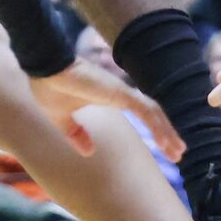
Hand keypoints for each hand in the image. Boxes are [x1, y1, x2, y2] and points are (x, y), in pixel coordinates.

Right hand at [27, 57, 176, 155]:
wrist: (43, 67)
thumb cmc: (50, 87)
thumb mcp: (62, 119)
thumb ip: (76, 134)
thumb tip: (88, 152)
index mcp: (109, 97)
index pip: (140, 113)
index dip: (154, 129)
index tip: (163, 147)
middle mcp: (120, 93)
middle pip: (152, 114)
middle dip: (166, 134)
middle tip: (177, 153)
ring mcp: (122, 92)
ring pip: (153, 113)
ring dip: (167, 132)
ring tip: (177, 151)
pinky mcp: (120, 93)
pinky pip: (146, 111)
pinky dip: (158, 126)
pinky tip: (166, 141)